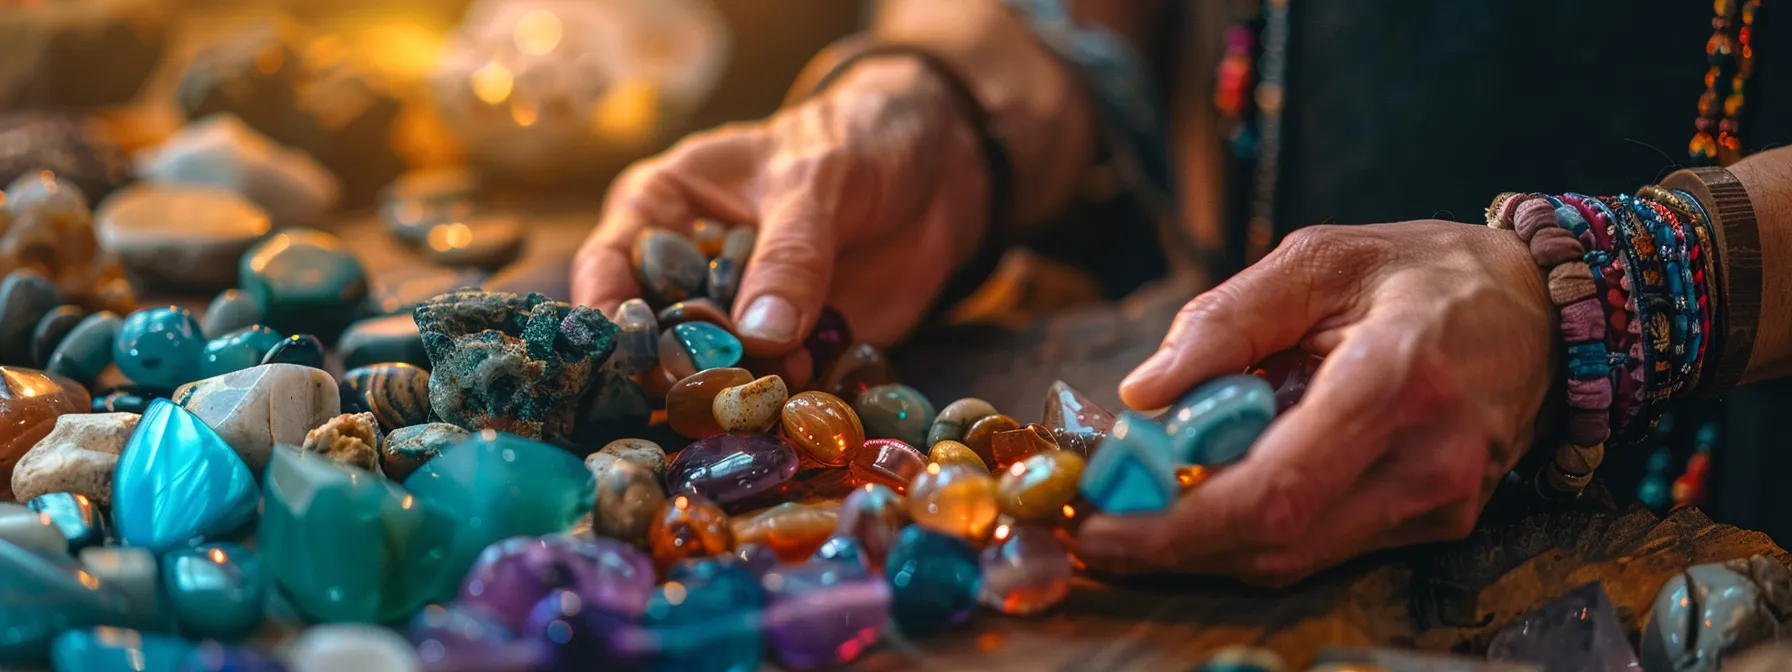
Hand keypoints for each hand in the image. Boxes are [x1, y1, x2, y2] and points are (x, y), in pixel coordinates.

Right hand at [572, 56, 990, 379]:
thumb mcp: (817, 182)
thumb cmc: (854, 142)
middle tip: (715, 396)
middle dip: (682, 373)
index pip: (609, 268)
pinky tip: (814, 406)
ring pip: (717, 374)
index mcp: (663, 208)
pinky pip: (783, 389)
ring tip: (778, 401)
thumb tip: (760, 336)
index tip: (638, 358)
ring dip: (743, 398)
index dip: (614, 318)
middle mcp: (690, 270)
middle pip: (658, 337)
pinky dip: (796, 405)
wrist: (938, 166)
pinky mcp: (796, 349)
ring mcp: (741, 315)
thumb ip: (790, 255)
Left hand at [1076, 221, 1555, 585]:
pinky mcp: (1442, 521)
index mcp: (1393, 379)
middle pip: (1276, 542)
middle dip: (1170, 545)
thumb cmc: (1423, 271)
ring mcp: (1441, 501)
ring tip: (1136, 509)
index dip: (1177, 521)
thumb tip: (1143, 391)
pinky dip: (1255, 531)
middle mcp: (1426, 458)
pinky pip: (1327, 545)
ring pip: (1296, 557)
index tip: (1099, 523)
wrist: (1545, 308)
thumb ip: (1226, 319)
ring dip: (1204, 544)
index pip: (1274, 487)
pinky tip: (1210, 498)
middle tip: (1091, 527)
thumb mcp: (1320, 257)